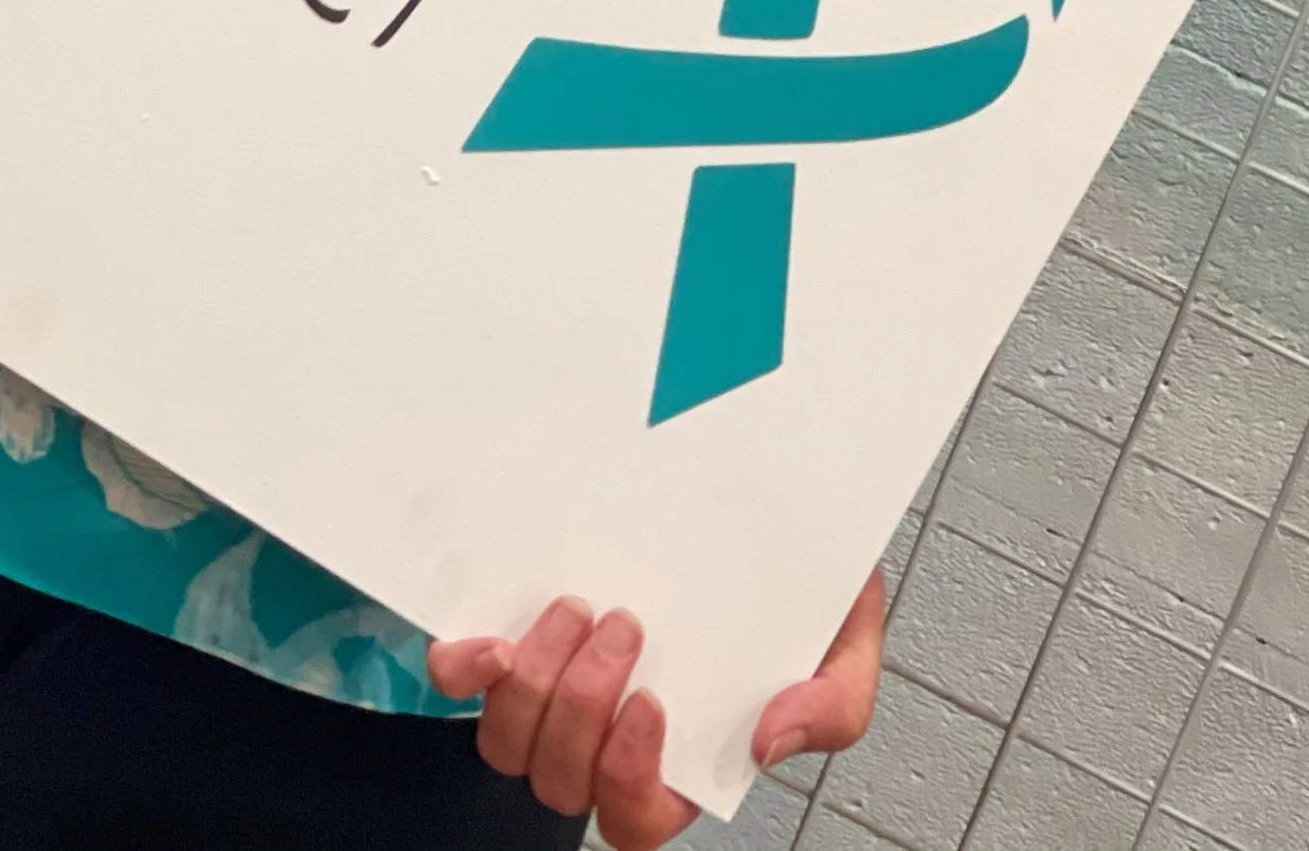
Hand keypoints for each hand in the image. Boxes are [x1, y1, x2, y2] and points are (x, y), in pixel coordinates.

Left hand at [430, 568, 884, 847]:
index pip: (632, 815)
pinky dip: (464, 670)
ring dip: (534, 683)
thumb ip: (833, 704)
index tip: (651, 701)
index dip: (627, 777)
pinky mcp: (518, 628)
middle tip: (623, 624)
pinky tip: (489, 641)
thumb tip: (770, 744)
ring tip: (576, 608)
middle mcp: (607, 731)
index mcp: (680, 754)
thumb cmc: (795, 579)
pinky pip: (463, 681)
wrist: (765, 492)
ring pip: (509, 741)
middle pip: (560, 779)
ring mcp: (556, 682)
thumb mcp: (844, 642)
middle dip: (581, 708)